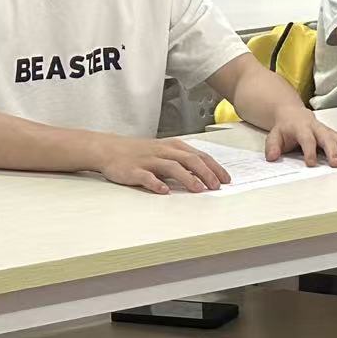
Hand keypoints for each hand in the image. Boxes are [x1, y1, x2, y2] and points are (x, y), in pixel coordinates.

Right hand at [97, 136, 230, 194]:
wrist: (110, 149)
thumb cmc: (141, 152)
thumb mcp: (165, 151)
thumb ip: (183, 161)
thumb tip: (206, 174)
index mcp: (174, 147)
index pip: (199, 156)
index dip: (214, 167)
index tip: (226, 179)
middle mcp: (164, 152)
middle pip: (190, 160)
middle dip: (206, 173)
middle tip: (217, 186)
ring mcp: (149, 160)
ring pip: (171, 167)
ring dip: (187, 178)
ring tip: (198, 189)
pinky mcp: (133, 170)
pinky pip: (146, 177)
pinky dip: (156, 183)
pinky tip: (164, 191)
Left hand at [265, 105, 336, 166]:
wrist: (292, 113)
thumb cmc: (284, 128)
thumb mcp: (273, 135)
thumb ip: (272, 147)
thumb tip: (272, 157)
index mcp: (301, 128)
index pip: (307, 139)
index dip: (309, 151)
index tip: (311, 164)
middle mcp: (316, 128)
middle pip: (326, 138)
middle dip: (332, 151)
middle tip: (336, 163)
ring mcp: (326, 130)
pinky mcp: (333, 134)